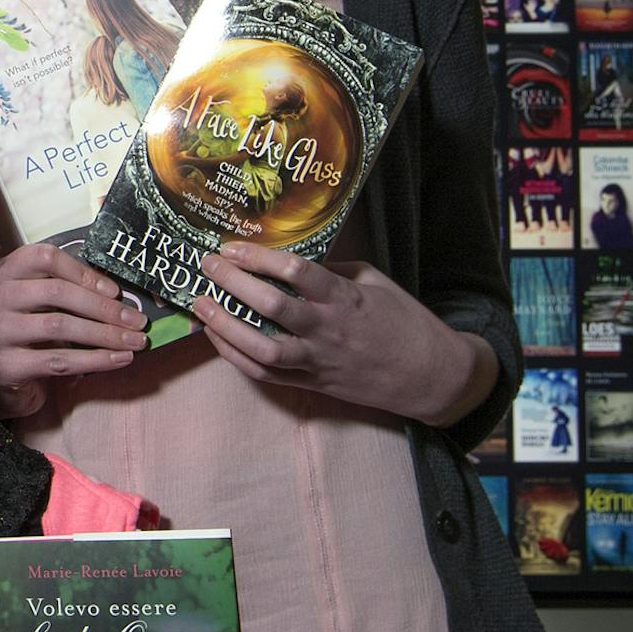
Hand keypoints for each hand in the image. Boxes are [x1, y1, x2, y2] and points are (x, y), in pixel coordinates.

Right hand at [0, 243, 147, 418]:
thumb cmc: (27, 332)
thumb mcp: (39, 303)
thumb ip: (67, 291)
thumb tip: (118, 298)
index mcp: (8, 271)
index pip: (45, 258)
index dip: (83, 272)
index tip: (114, 291)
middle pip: (57, 292)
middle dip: (104, 308)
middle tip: (138, 321)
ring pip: (59, 325)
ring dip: (105, 334)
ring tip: (135, 342)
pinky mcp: (5, 364)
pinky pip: (58, 361)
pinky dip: (95, 360)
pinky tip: (119, 359)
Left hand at [192, 243, 496, 427]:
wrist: (432, 377)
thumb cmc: (405, 322)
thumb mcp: (375, 282)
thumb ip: (333, 270)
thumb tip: (290, 260)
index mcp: (345, 298)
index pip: (295, 271)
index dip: (258, 257)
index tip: (231, 246)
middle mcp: (328, 330)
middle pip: (271, 305)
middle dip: (232, 283)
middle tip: (207, 265)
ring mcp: (318, 361)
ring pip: (262, 348)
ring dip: (225, 325)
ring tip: (200, 304)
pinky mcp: (313, 385)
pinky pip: (266, 375)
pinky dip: (236, 357)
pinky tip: (216, 338)